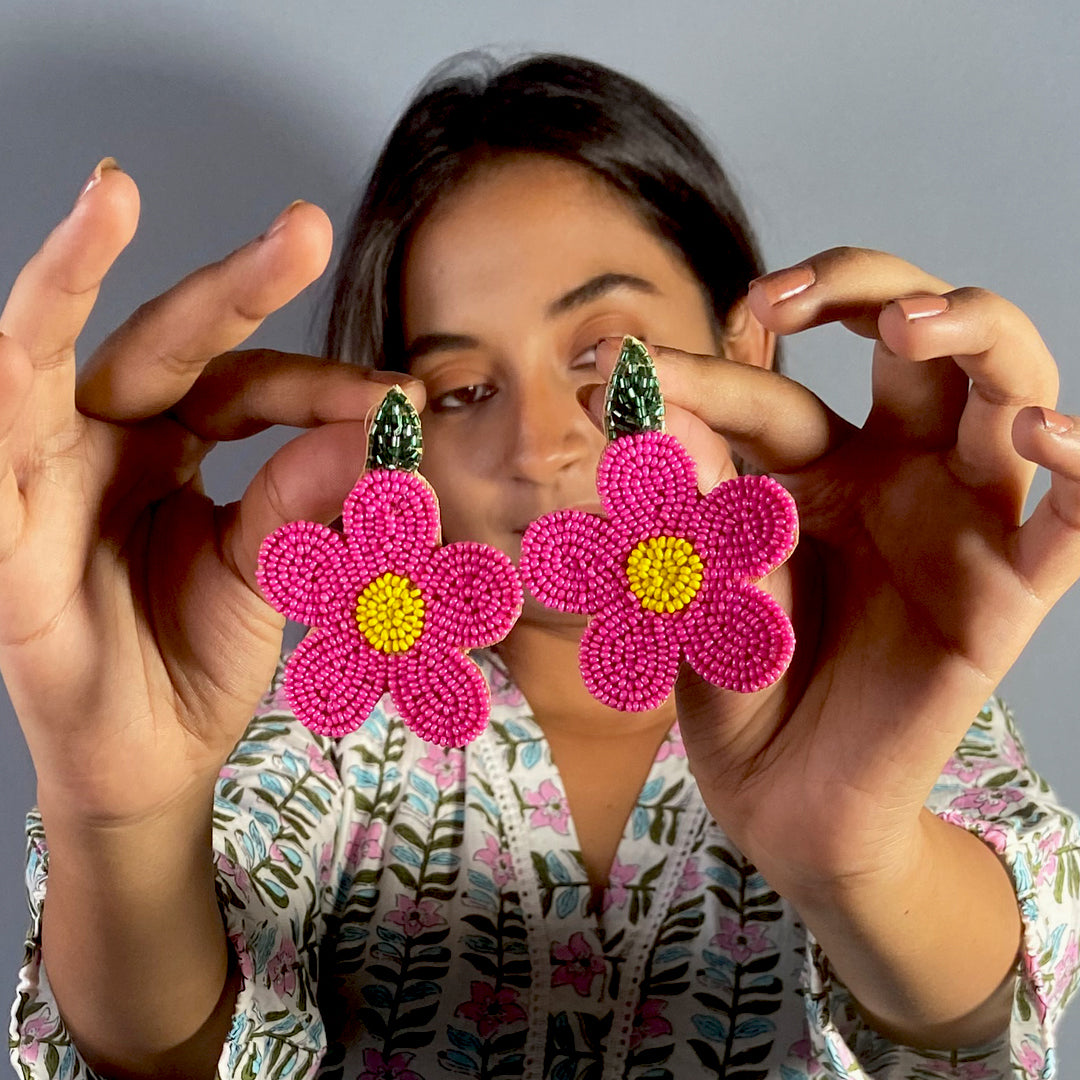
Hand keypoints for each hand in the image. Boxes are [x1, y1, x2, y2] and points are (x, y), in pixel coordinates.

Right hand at [0, 162, 420, 825]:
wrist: (152, 757)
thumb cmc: (202, 652)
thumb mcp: (274, 568)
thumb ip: (310, 499)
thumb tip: (379, 432)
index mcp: (171, 441)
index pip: (244, 382)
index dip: (321, 384)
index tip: (399, 398)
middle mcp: (105, 441)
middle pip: (162, 343)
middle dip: (230, 282)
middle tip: (305, 228)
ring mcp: (45, 481)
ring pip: (42, 360)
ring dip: (67, 278)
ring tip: (110, 197)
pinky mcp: (5, 543)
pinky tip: (5, 353)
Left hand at [597, 247, 1077, 897]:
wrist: (779, 802)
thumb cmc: (736, 688)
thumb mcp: (696, 588)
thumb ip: (690, 505)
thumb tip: (654, 405)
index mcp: (815, 469)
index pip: (772, 390)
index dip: (703, 372)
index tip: (626, 371)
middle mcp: (892, 476)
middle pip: (914, 341)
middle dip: (861, 289)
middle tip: (782, 295)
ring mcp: (956, 524)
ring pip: (1005, 391)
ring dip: (974, 332)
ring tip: (909, 323)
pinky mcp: (1007, 596)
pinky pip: (1070, 523)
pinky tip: (1046, 432)